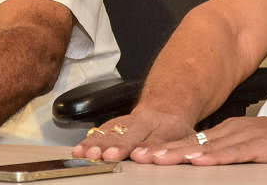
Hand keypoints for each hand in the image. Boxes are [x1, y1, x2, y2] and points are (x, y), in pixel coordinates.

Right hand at [71, 109, 193, 161]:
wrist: (165, 108)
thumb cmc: (176, 129)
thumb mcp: (186, 138)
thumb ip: (176, 148)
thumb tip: (168, 158)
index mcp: (166, 126)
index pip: (156, 139)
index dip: (146, 147)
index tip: (136, 155)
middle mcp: (144, 122)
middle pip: (129, 134)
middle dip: (117, 145)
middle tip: (107, 155)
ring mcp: (127, 121)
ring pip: (111, 131)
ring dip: (98, 143)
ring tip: (88, 153)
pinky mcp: (114, 123)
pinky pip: (100, 131)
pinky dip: (89, 141)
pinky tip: (80, 149)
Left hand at [141, 104, 266, 165]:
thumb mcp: (251, 145)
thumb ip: (230, 151)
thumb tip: (206, 160)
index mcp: (229, 131)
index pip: (190, 140)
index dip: (165, 147)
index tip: (142, 154)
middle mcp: (232, 131)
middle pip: (191, 142)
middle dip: (163, 150)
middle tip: (138, 156)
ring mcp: (245, 137)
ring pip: (206, 147)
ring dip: (180, 154)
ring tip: (157, 159)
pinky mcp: (261, 147)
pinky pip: (233, 153)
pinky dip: (213, 157)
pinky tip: (198, 160)